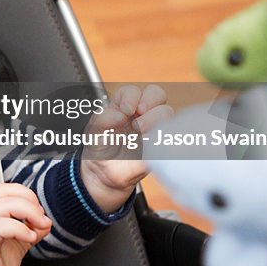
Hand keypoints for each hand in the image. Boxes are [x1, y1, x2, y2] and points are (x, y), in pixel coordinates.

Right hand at [0, 183, 51, 265]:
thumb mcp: (15, 246)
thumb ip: (29, 232)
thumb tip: (46, 223)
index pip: (5, 189)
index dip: (25, 195)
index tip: (38, 213)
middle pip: (3, 192)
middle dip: (28, 200)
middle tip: (40, 219)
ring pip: (1, 206)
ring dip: (27, 212)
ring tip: (37, 227)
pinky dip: (18, 228)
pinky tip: (29, 237)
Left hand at [81, 84, 173, 212]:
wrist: (105, 175)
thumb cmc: (101, 149)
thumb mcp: (93, 131)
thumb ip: (103, 118)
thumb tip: (120, 115)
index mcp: (124, 107)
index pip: (133, 91)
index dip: (131, 96)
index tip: (125, 110)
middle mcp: (141, 114)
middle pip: (157, 94)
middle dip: (150, 101)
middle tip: (137, 116)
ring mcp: (153, 128)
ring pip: (168, 112)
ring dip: (155, 119)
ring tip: (140, 132)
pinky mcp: (162, 144)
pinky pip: (173, 134)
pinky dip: (164, 134)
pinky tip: (151, 143)